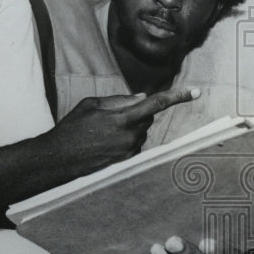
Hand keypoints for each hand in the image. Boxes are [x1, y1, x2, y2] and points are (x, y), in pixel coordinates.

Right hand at [49, 86, 199, 173]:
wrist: (58, 159)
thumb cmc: (71, 128)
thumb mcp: (91, 105)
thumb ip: (119, 100)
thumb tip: (141, 98)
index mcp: (122, 119)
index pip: (156, 104)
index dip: (177, 96)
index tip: (195, 91)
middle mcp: (129, 136)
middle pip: (147, 118)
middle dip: (137, 112)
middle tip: (112, 115)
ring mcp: (128, 151)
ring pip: (141, 131)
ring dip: (130, 126)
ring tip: (102, 132)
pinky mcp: (125, 162)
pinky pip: (134, 144)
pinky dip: (126, 138)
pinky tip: (105, 142)